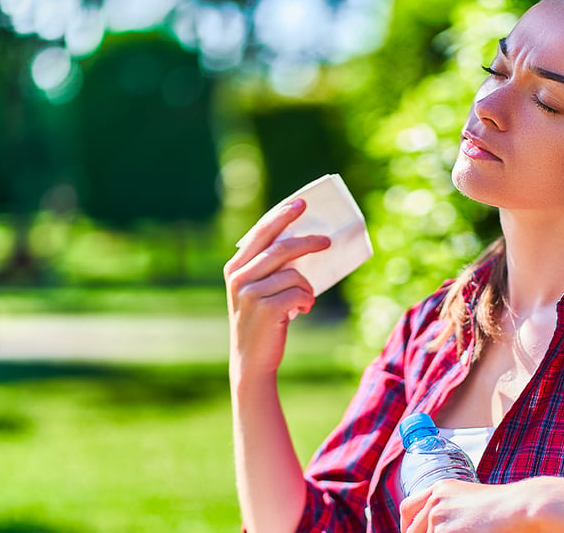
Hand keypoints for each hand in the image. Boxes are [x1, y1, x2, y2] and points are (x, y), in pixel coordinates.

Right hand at [224, 199, 329, 376]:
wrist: (252, 360)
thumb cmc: (262, 321)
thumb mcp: (259, 291)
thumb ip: (271, 268)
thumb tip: (304, 242)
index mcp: (235, 268)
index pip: (261, 233)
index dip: (281, 215)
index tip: (301, 202)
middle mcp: (239, 277)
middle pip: (281, 248)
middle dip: (307, 241)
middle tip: (327, 240)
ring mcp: (250, 293)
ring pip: (294, 274)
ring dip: (307, 287)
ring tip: (305, 299)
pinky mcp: (265, 309)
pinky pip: (298, 293)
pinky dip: (307, 300)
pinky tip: (302, 310)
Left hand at [399, 480, 530, 532]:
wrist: (519, 507)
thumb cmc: (504, 508)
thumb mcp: (469, 502)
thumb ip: (449, 511)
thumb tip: (436, 527)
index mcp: (440, 488)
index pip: (408, 508)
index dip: (407, 526)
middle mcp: (435, 500)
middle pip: (411, 529)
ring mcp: (438, 517)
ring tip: (466, 531)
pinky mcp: (445, 532)